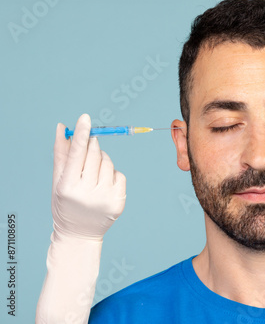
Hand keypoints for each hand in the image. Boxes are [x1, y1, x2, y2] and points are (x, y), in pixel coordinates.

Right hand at [51, 114, 125, 239]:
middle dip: (91, 146)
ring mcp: (105, 198)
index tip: (85, 118)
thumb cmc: (65, 203)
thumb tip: (63, 127)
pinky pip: (119, 174)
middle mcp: (87, 193)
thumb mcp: (58, 180)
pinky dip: (112, 174)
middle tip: (88, 146)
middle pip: (94, 155)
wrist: (79, 233)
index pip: (76, 155)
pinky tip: (103, 185)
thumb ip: (61, 154)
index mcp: (68, 186)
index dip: (81, 134)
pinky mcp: (119, 201)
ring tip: (93, 174)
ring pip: (108, 163)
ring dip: (102, 160)